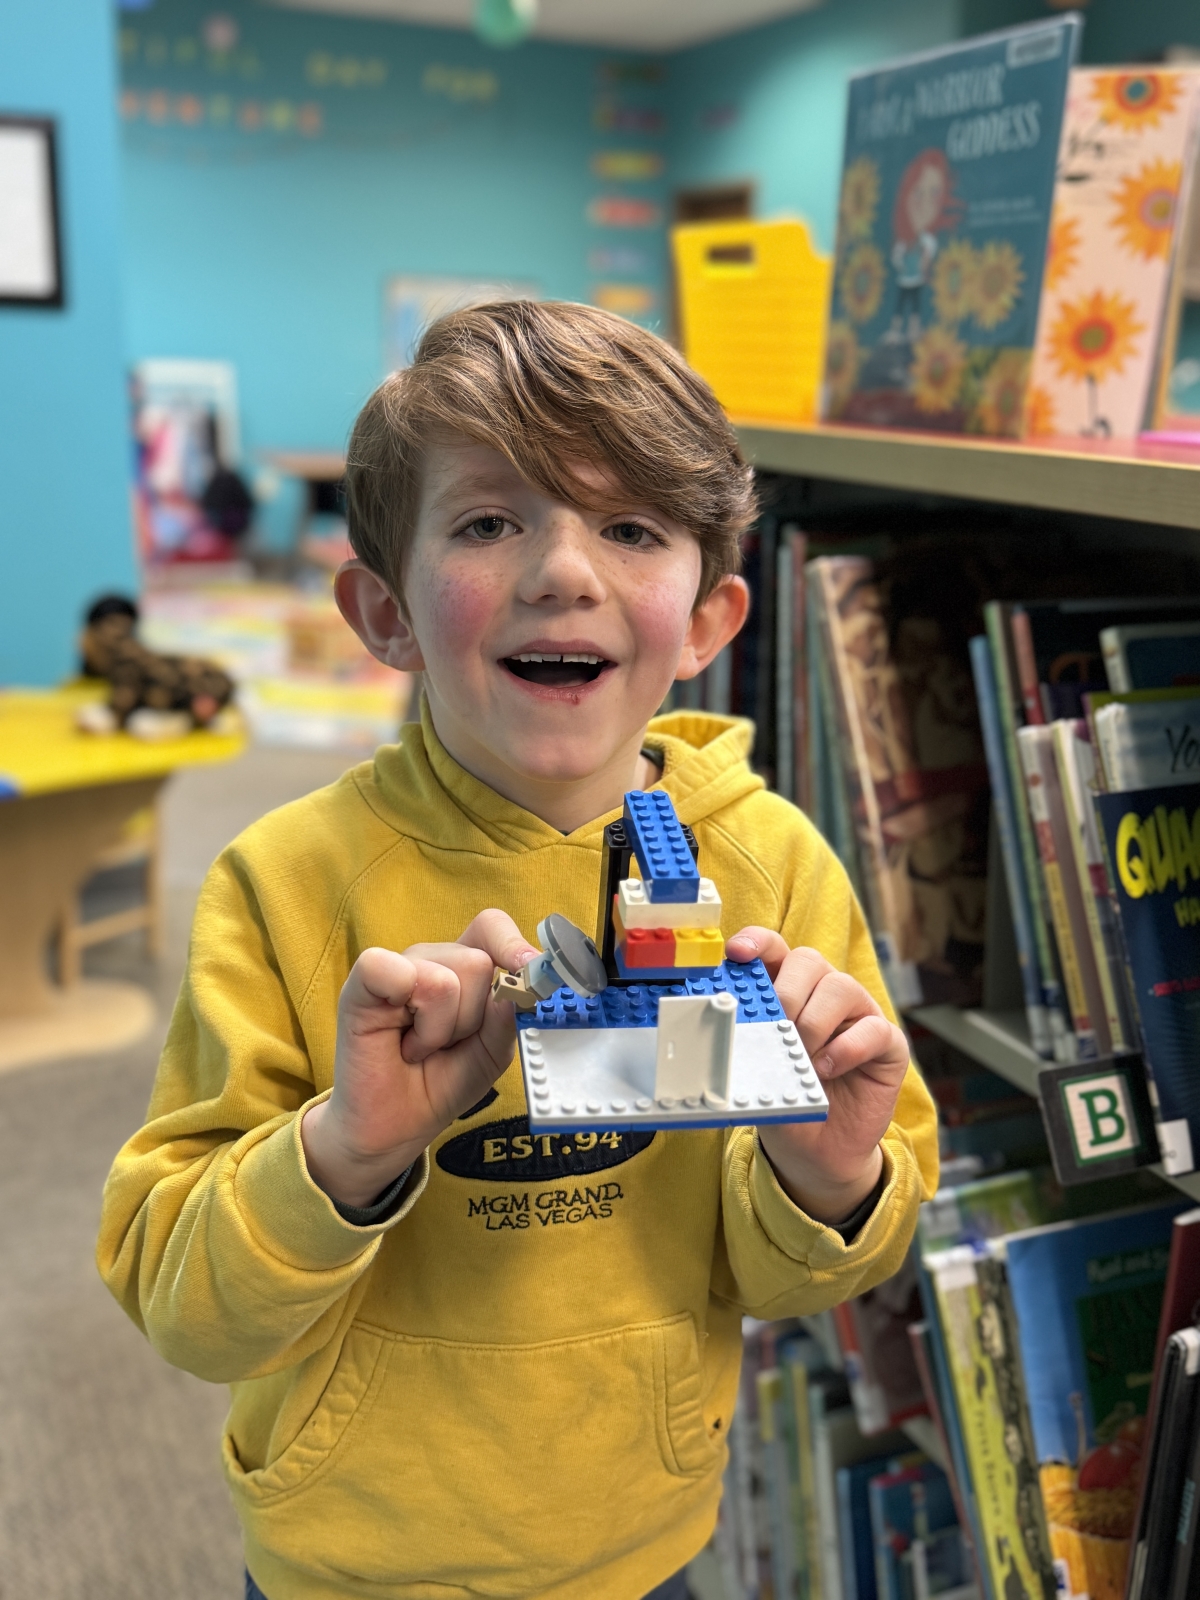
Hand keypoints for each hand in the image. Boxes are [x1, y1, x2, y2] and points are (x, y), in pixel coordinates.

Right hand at [302, 910, 538, 1207]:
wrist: (396, 1129)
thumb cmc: (440, 1083)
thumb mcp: (491, 1054)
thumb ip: (507, 1019)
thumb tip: (517, 983)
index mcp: (463, 968)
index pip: (490, 926)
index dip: (512, 944)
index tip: (529, 975)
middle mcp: (431, 960)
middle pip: (478, 960)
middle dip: (473, 1018)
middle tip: (447, 1045)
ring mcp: (395, 968)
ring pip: (445, 977)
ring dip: (441, 1029)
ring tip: (420, 1049)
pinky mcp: (360, 985)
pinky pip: (396, 971)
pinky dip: (413, 1019)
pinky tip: (402, 1042)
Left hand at [724, 929, 909, 1224]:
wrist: (816, 1152)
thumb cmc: (785, 1101)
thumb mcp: (755, 1073)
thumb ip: (745, 1046)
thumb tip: (723, 1033)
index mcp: (788, 991)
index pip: (774, 949)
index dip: (756, 943)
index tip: (737, 954)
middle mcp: (824, 994)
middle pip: (808, 960)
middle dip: (787, 991)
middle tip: (776, 1026)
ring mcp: (859, 1015)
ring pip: (841, 986)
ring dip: (815, 1021)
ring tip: (801, 1055)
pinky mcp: (887, 1044)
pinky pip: (874, 1029)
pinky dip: (847, 1048)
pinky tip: (826, 1070)